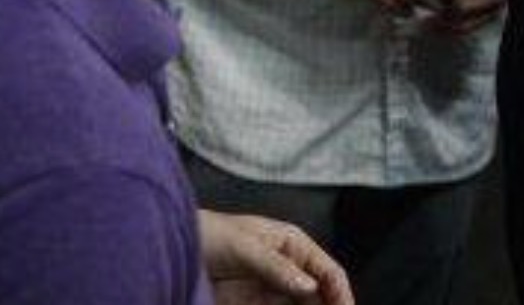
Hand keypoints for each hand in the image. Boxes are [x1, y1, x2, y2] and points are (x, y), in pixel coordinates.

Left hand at [200, 211, 352, 304]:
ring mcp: (273, 290)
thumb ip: (277, 268)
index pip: (327, 270)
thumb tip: (310, 287)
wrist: (176, 250)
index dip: (340, 292)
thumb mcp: (246, 248)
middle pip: (320, 295)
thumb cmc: (212, 236)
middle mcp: (288, 269)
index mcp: (293, 245)